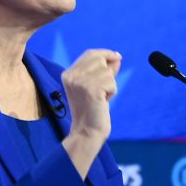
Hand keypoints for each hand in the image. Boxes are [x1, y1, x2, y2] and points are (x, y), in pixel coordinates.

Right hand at [60, 49, 120, 178]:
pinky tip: (103, 102)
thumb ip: (105, 70)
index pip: (90, 54)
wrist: (87, 131)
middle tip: (103, 90)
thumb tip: (117, 56)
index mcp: (68, 74)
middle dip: (108, 72)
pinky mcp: (91, 89)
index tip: (117, 56)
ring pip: (108, 72)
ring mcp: (80, 82)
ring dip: (110, 85)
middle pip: (100, 59)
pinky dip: (112, 92)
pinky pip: (112, 83)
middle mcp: (71, 76)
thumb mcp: (96, 85)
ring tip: (101, 98)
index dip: (106, 53)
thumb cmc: (93, 109)